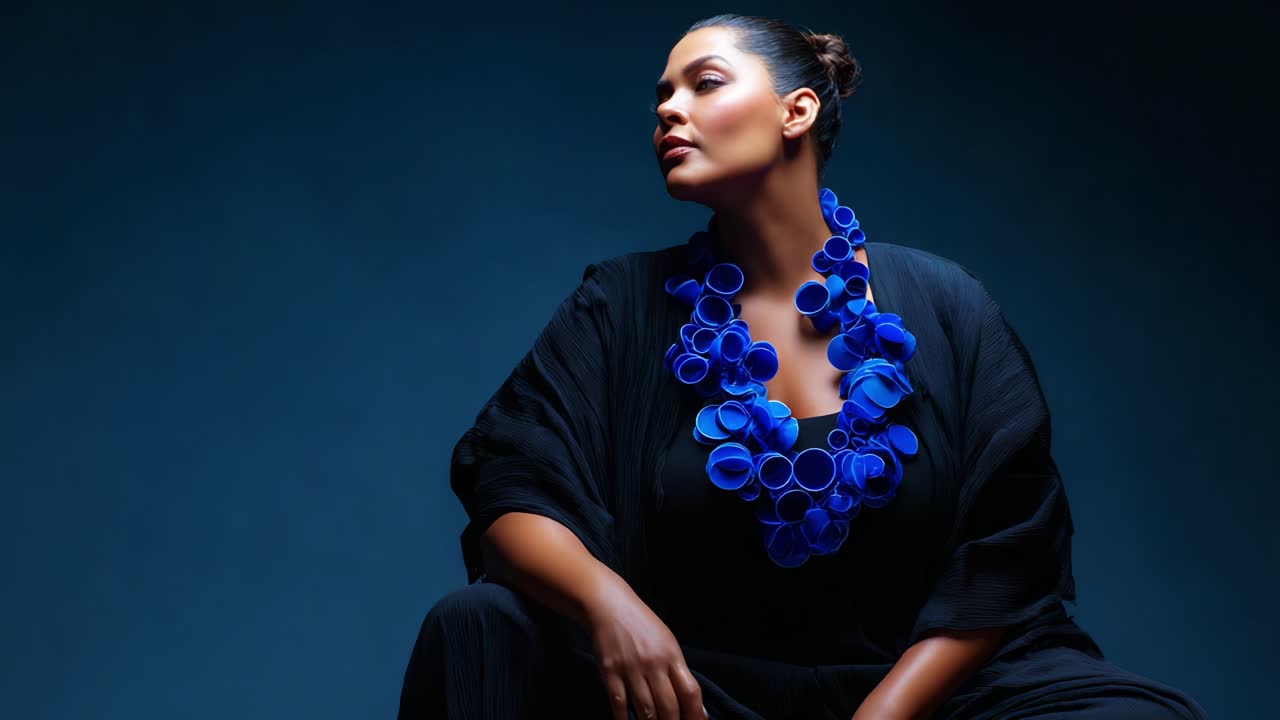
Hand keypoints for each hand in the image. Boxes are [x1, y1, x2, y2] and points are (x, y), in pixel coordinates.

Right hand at [584, 579, 707, 719]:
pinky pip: (619, 703)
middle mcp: (654, 664)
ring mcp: (631, 669)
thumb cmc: (642, 625)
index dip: (696, 714)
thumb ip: (677, 671)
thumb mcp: (666, 641)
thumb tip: (692, 703)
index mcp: (672, 655)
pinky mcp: (610, 672)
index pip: (690, 691)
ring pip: (645, 710)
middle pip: (669, 706)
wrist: (609, 606)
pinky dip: (624, 719)